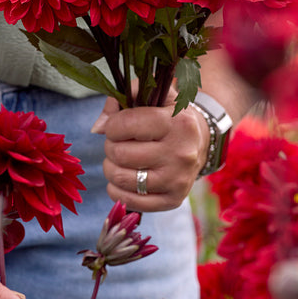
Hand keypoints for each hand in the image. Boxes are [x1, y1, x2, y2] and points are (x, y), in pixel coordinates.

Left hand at [91, 90, 209, 211]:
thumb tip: (98, 128)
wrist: (199, 143)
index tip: (116, 125)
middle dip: (110, 146)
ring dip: (110, 168)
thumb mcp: (154, 97)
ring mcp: (177, 179)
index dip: (112, 125)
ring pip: (121, 178)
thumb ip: (123, 99)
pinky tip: (122, 178)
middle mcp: (180, 152)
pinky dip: (116, 190)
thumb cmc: (169, 116)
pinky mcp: (173, 200)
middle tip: (117, 142)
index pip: (127, 124)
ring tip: (118, 160)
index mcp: (177, 122)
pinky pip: (129, 201)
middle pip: (120, 153)